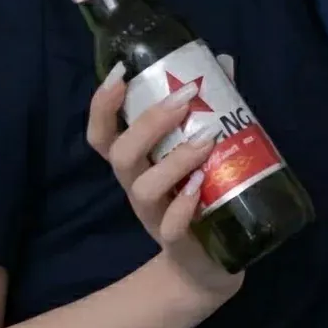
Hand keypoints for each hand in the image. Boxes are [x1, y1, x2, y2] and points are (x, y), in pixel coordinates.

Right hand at [87, 69, 242, 299]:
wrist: (210, 264)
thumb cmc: (200, 196)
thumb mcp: (202, 150)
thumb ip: (212, 108)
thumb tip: (225, 62)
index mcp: (137, 163)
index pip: (102, 133)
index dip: (102, 105)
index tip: (120, 73)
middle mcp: (137, 186)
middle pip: (120, 154)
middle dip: (148, 123)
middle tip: (184, 98)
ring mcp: (154, 216)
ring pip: (143, 187)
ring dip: (173, 160)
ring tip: (205, 140)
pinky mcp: (177, 241)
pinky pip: (170, 225)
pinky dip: (183, 204)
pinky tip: (200, 187)